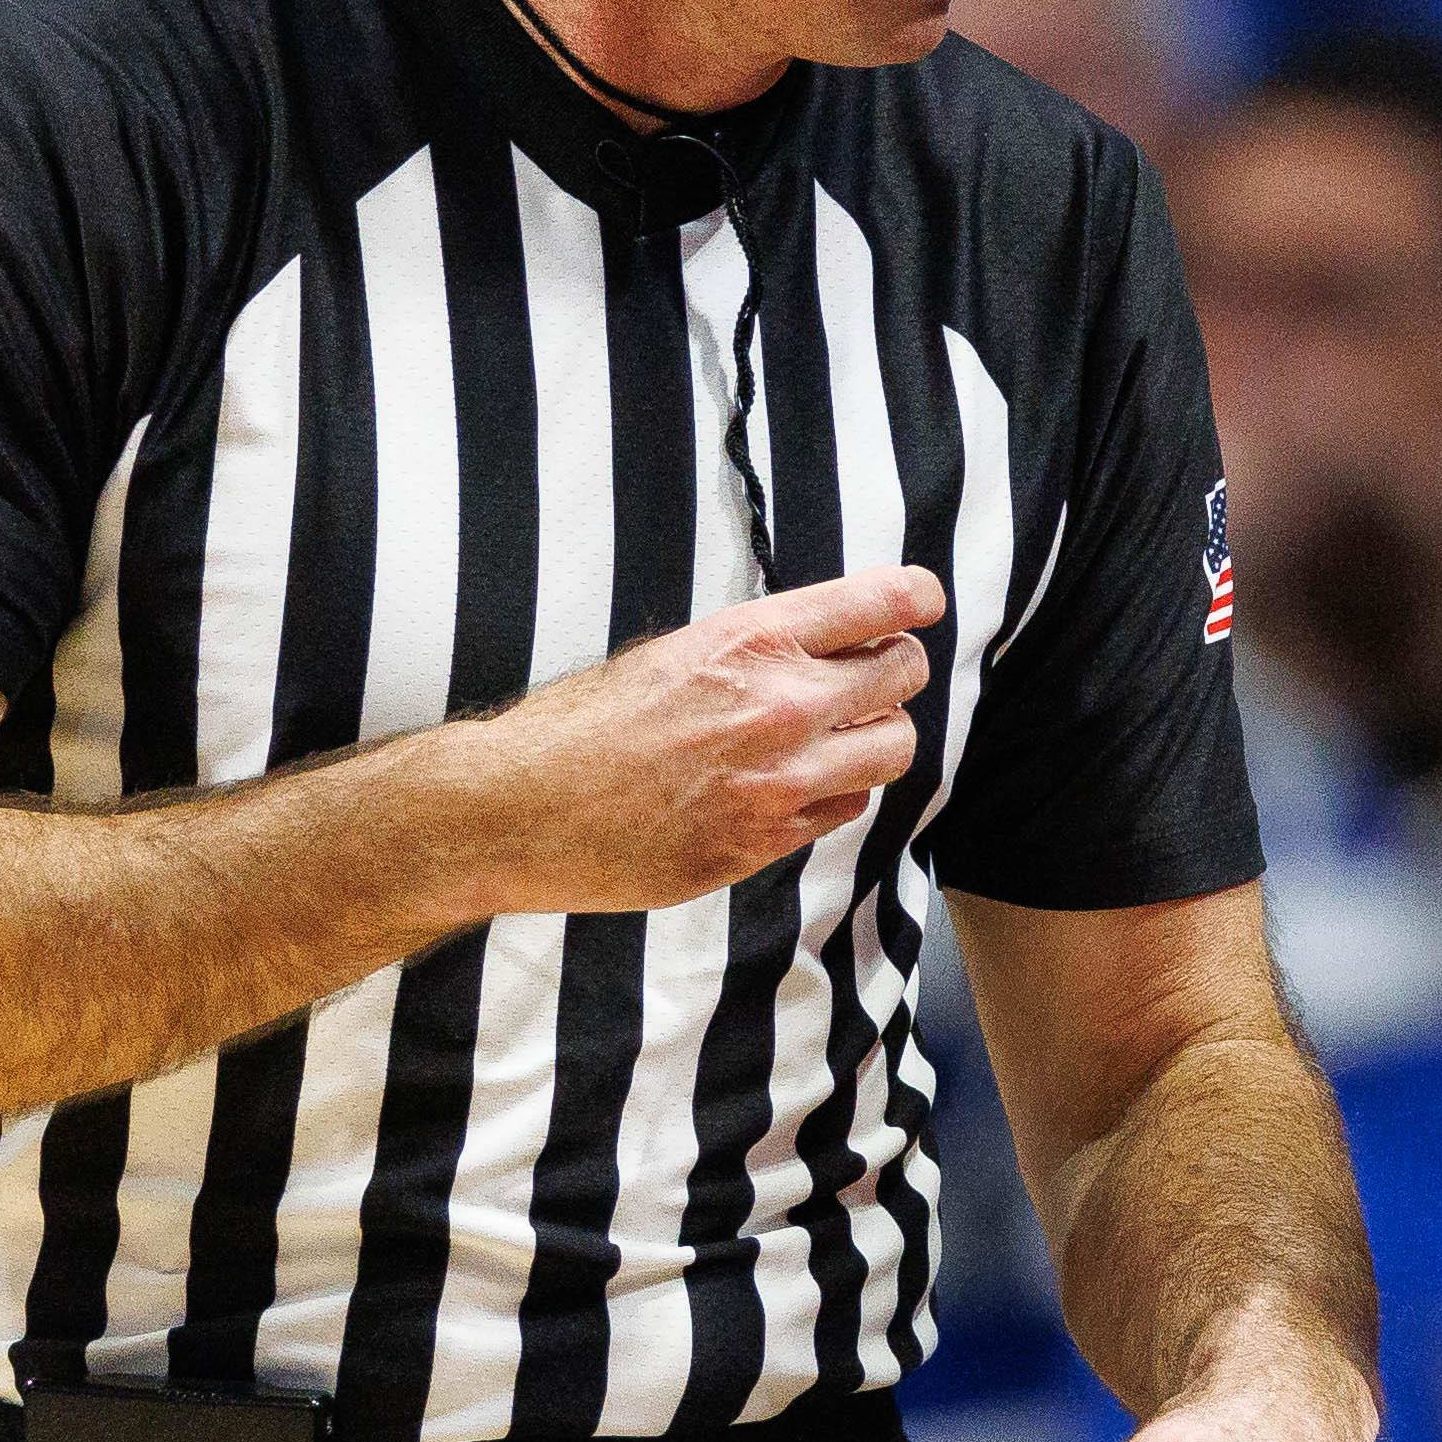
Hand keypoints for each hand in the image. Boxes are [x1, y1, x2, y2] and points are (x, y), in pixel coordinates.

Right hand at [451, 562, 947, 912]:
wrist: (518, 809)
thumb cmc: (580, 725)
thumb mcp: (672, 655)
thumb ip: (756, 649)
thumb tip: (823, 645)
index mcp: (749, 641)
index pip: (879, 604)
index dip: (914, 598)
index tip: (922, 602)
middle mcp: (777, 706)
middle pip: (903, 677)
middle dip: (895, 672)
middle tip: (872, 679)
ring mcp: (778, 781)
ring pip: (893, 749)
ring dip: (876, 738)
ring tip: (838, 738)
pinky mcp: (764, 843)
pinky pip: (845, 808)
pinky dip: (834, 793)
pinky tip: (794, 786)